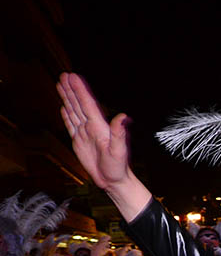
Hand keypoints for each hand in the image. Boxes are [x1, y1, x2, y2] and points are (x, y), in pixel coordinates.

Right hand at [57, 73, 133, 190]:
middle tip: (65, 74)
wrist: (113, 181)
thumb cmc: (118, 167)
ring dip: (67, 98)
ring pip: (74, 111)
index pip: (88, 104)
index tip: (73, 77)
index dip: (80, 90)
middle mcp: (92, 127)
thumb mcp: (119, 151)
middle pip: (79, 104)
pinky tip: (64, 106)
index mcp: (100, 127)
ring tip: (61, 84)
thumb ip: (119, 133)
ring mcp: (85, 133)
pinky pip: (71, 125)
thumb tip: (123, 116)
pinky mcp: (79, 141)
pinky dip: (66, 115)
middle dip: (72, 89)